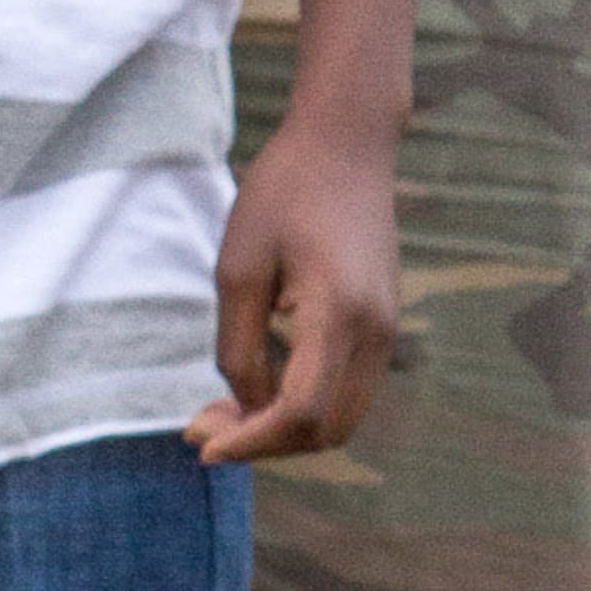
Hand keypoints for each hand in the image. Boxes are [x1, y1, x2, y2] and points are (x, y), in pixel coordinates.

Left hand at [190, 108, 400, 463]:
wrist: (346, 143)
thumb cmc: (283, 193)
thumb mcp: (238, 268)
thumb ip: (238, 347)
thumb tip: (242, 408)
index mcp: (339, 313)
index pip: (301, 411)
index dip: (251, 441)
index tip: (203, 446)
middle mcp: (376, 332)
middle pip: (325, 430)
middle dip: (264, 444)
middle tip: (203, 431)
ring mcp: (387, 331)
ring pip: (340, 418)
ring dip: (284, 429)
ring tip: (223, 414)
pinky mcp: (383, 325)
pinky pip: (347, 390)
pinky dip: (304, 405)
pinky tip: (257, 389)